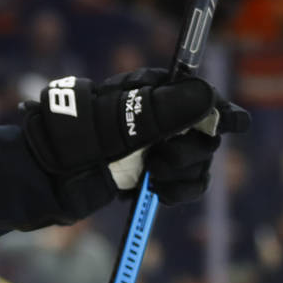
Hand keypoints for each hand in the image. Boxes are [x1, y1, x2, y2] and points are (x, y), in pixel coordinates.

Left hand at [20, 68, 248, 204]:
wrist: (48, 178)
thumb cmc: (75, 141)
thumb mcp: (117, 122)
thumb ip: (164, 110)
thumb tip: (207, 95)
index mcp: (148, 91)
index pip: (196, 92)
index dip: (218, 107)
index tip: (234, 123)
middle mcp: (157, 115)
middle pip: (205, 130)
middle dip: (192, 148)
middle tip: (161, 159)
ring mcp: (155, 145)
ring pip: (199, 159)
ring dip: (185, 172)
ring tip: (153, 177)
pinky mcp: (151, 173)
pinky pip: (187, 182)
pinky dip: (179, 189)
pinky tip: (157, 192)